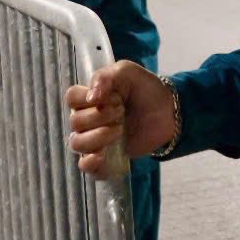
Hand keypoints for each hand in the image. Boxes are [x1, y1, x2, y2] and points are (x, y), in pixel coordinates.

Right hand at [65, 60, 177, 176]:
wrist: (168, 111)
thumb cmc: (144, 89)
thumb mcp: (126, 72)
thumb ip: (105, 77)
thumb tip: (91, 97)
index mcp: (89, 97)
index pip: (71, 98)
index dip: (87, 98)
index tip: (112, 97)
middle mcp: (87, 119)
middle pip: (75, 122)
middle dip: (100, 116)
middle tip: (122, 111)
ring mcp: (95, 140)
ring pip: (77, 143)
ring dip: (98, 137)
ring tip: (120, 130)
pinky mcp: (105, 158)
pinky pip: (85, 167)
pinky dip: (89, 163)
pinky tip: (102, 155)